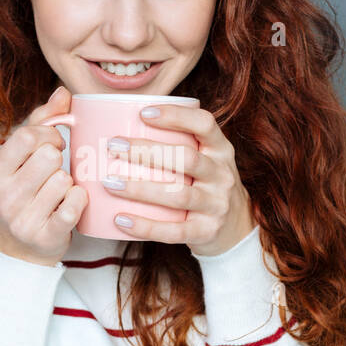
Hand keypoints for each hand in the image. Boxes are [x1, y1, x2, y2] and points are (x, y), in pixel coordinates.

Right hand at [0, 86, 87, 266]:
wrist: (20, 250)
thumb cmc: (24, 195)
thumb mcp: (21, 160)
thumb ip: (41, 123)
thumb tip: (63, 92)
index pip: (28, 136)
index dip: (50, 135)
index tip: (54, 145)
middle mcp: (3, 196)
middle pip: (49, 157)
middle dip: (59, 161)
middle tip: (55, 172)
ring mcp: (23, 218)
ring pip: (64, 180)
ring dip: (69, 183)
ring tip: (58, 193)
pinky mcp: (45, 236)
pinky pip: (75, 203)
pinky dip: (79, 200)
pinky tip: (70, 204)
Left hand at [104, 103, 254, 256]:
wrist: (235, 227)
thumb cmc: (204, 184)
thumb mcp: (204, 159)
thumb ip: (176, 143)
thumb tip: (119, 122)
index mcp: (221, 150)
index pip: (204, 124)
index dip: (176, 115)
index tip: (142, 113)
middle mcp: (222, 175)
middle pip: (186, 159)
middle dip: (146, 151)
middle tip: (113, 146)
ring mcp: (217, 205)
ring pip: (178, 195)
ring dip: (140, 189)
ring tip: (109, 183)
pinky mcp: (207, 232)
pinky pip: (174, 231)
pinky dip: (145, 226)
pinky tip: (120, 219)